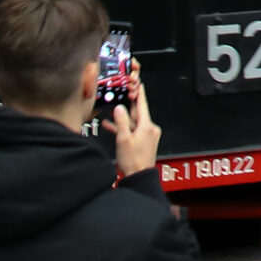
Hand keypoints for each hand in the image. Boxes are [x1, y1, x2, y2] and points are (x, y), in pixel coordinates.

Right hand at [103, 59, 159, 177]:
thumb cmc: (133, 161)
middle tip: (123, 92)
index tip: (138, 84)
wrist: (139, 177)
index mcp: (147, 126)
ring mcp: (147, 136)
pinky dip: (123, 127)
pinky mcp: (143, 142)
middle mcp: (149, 129)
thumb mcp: (123, 139)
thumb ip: (121, 122)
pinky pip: (132, 130)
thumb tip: (119, 107)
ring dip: (123, 117)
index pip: (142, 105)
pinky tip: (111, 125)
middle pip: (138, 113)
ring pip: (133, 122)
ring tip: (112, 109)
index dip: (139, 93)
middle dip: (129, 104)